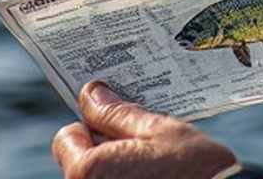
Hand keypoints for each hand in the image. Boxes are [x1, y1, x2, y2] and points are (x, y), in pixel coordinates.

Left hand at [52, 81, 237, 178]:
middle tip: (144, 141)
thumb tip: (92, 93)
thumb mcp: (159, 129)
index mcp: (89, 170)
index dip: (92, 125)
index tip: (118, 121)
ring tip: (157, 163)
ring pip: (103, 174)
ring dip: (122, 165)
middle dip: (108, 146)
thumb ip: (118, 113)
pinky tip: (160, 176)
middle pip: (83, 160)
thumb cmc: (195, 171)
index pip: (66, 138)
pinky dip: (132, 178)